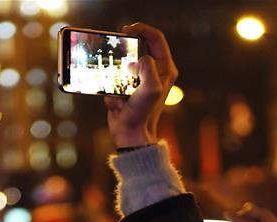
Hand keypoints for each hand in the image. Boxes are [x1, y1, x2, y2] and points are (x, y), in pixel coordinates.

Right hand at [104, 23, 177, 147]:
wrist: (131, 135)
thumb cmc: (144, 113)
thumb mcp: (152, 88)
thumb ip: (148, 67)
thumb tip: (138, 59)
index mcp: (165, 68)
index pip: (156, 38)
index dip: (141, 29)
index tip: (126, 30)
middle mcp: (154, 72)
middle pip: (137, 48)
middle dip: (124, 54)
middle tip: (116, 58)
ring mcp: (139, 80)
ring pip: (122, 64)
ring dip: (116, 75)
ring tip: (119, 92)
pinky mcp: (125, 88)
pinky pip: (114, 79)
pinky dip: (112, 89)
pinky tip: (118, 104)